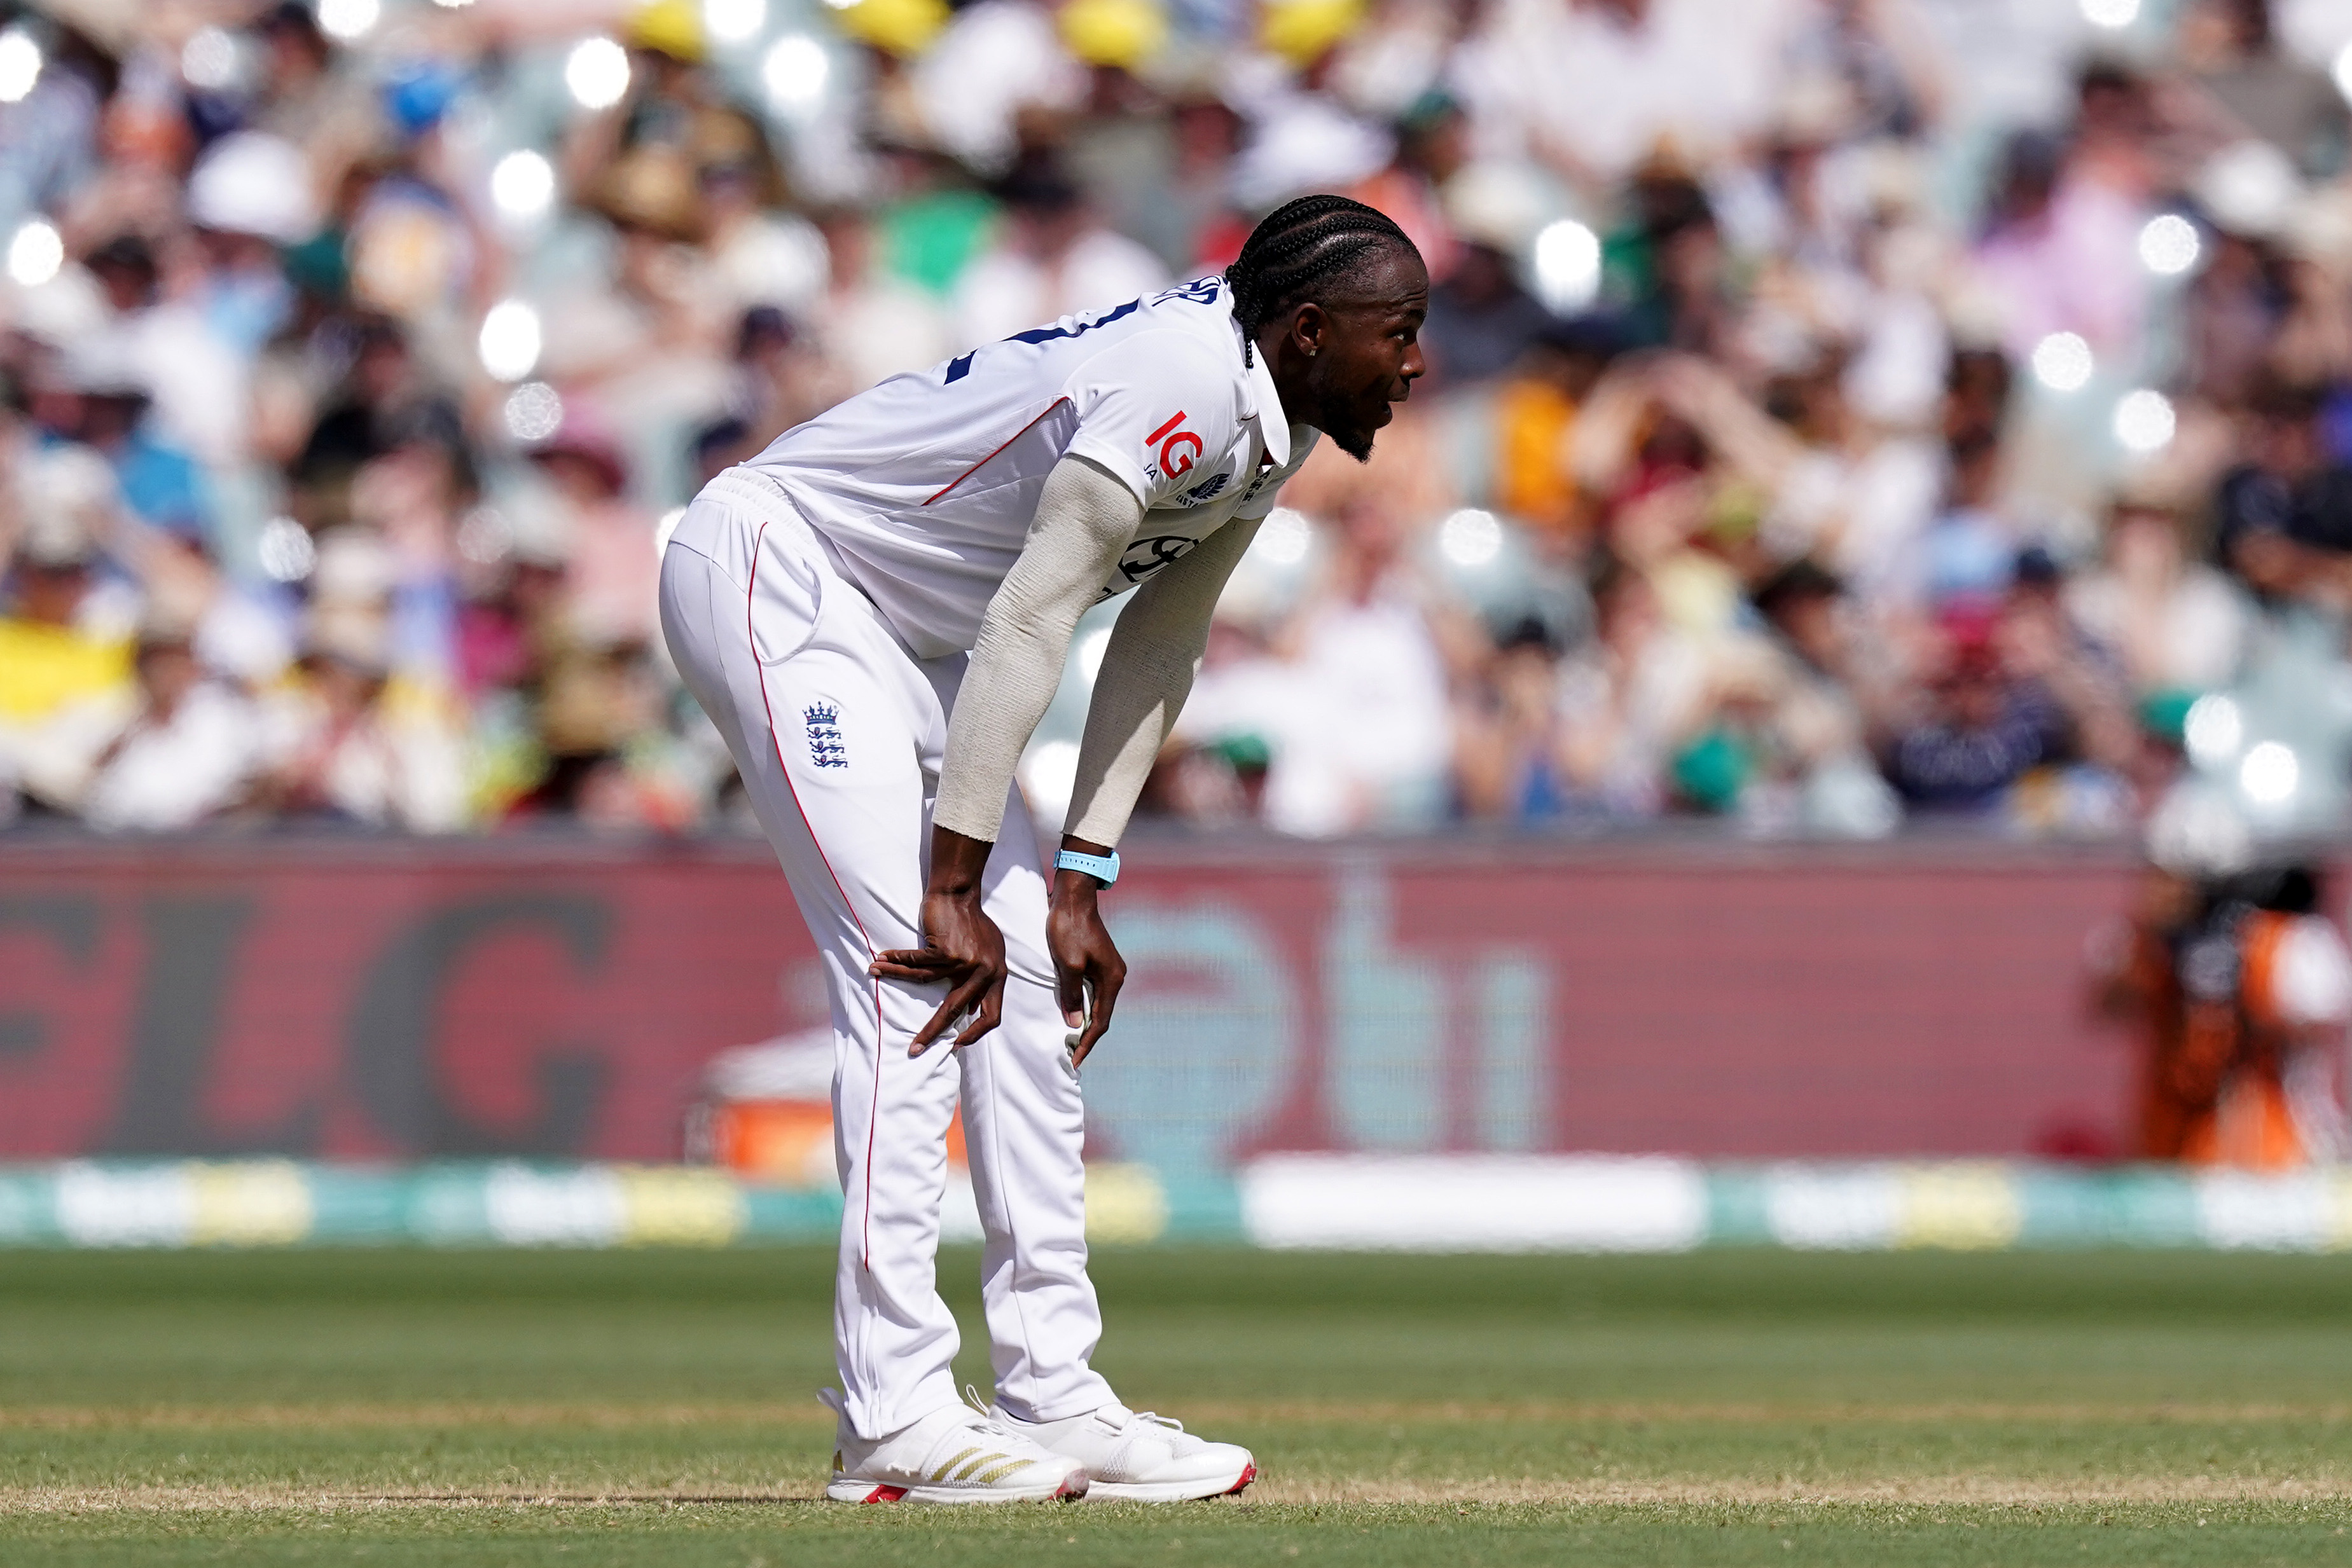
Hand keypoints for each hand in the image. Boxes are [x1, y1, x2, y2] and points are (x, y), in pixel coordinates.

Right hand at [869, 828, 1006, 1052]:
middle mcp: (984, 972)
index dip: (975, 1034)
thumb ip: (984, 980)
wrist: (962, 893)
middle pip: (956, 1010)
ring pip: (925, 983)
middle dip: (933, 1032)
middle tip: (915, 1048)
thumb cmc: (973, 922)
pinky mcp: (946, 950)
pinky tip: (880, 964)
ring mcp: (964, 962)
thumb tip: (971, 1010)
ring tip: (876, 979)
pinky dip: (896, 964)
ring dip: (897, 981)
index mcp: (997, 976)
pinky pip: (915, 963)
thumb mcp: (989, 953)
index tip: (957, 1045)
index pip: (992, 1015)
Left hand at [1047, 839, 1126, 1068]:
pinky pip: (1091, 992)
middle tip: (1070, 1057)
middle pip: (1102, 1015)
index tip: (1074, 1060)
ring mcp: (1108, 969)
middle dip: (1087, 1037)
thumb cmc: (1069, 929)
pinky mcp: (1098, 962)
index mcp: (1112, 979)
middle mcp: (1115, 976)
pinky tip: (1072, 1014)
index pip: (1100, 1021)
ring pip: (1096, 1004)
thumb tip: (1075, 1024)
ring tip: (1070, 1042)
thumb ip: (1071, 995)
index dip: (1086, 1043)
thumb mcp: (1067, 965)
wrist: (1073, 897)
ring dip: (1084, 1023)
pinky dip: (1082, 1007)